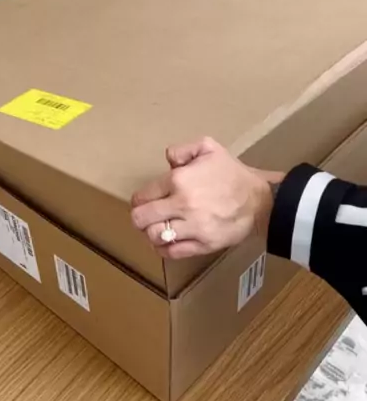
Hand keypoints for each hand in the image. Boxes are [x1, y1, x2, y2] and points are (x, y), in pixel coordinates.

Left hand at [131, 137, 282, 259]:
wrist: (261, 200)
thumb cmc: (233, 174)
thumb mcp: (209, 147)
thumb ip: (182, 149)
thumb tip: (168, 161)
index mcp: (179, 180)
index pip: (143, 196)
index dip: (140, 199)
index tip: (143, 201)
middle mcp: (182, 205)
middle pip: (141, 218)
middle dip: (140, 217)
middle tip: (145, 216)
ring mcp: (193, 227)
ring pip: (154, 236)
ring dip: (151, 233)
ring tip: (156, 228)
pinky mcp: (203, 244)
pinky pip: (172, 252)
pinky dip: (163, 249)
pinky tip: (166, 242)